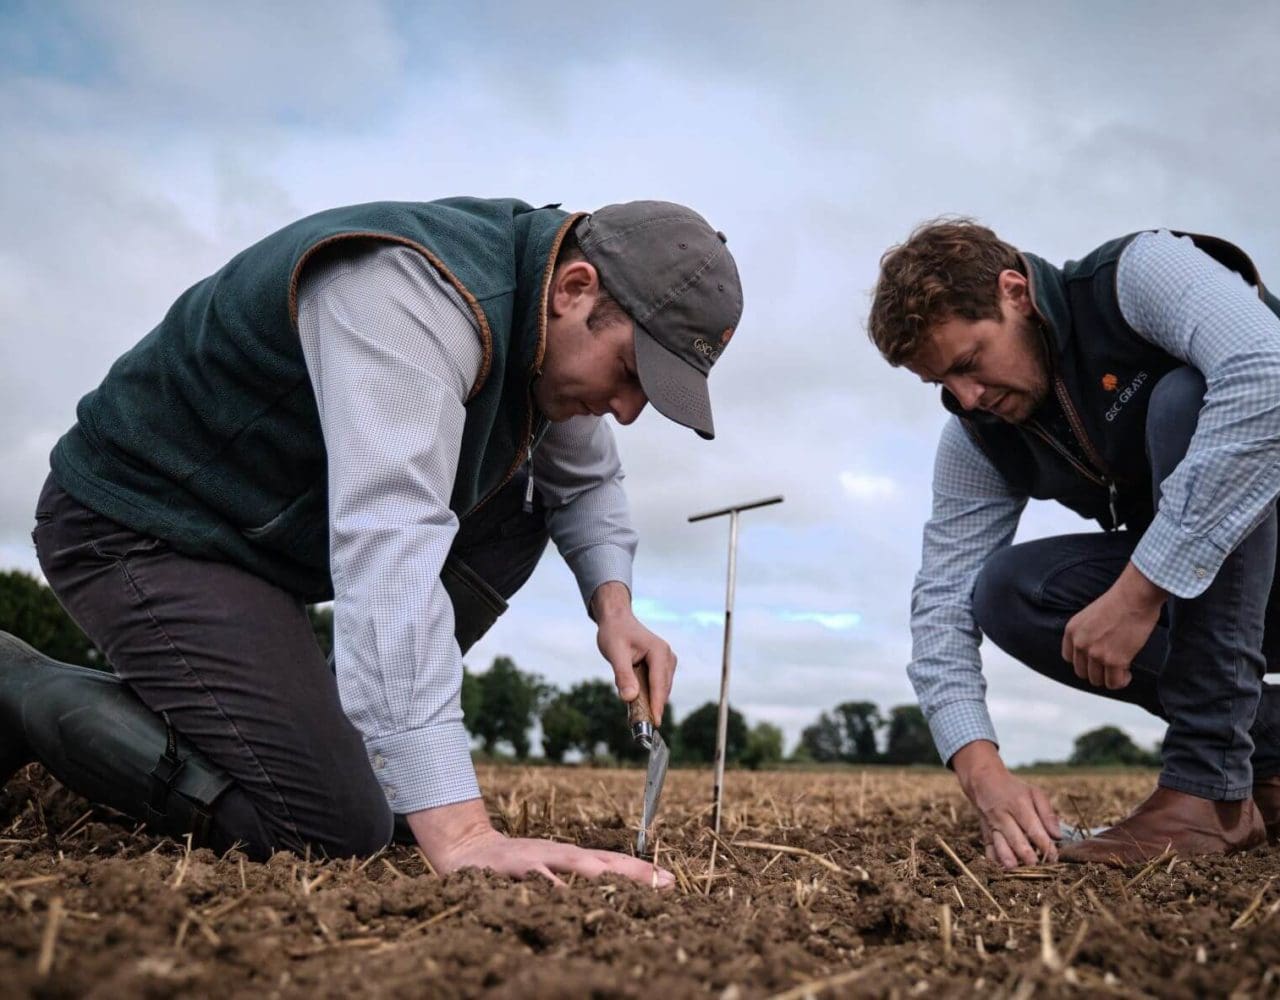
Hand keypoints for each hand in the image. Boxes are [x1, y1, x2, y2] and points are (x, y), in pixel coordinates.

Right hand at [408, 798, 673, 887]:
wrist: (467, 849)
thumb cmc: (515, 867)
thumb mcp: (550, 872)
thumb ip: (577, 883)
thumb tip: (614, 894)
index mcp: (570, 857)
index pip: (613, 863)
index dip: (641, 873)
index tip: (670, 882)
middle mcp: (558, 854)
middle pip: (602, 862)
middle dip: (631, 873)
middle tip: (660, 883)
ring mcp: (535, 859)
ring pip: (571, 865)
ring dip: (595, 874)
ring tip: (619, 884)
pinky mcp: (511, 867)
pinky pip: (533, 877)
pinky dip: (547, 885)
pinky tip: (559, 894)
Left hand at [590, 581, 675, 723]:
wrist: (617, 619)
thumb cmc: (615, 633)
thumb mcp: (615, 653)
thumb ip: (623, 675)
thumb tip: (629, 698)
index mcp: (659, 652)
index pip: (659, 684)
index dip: (657, 704)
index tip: (655, 723)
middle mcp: (667, 656)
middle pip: (662, 688)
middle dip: (653, 706)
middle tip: (640, 725)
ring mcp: (667, 661)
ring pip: (661, 689)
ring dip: (651, 701)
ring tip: (637, 715)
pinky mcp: (662, 665)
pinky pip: (657, 685)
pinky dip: (649, 694)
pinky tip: (638, 701)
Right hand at [953, 741, 1060, 867]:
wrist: (982, 781)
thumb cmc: (1013, 789)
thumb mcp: (1034, 793)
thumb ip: (1047, 814)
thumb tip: (1058, 836)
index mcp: (1018, 804)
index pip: (1033, 827)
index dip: (1043, 844)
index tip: (1054, 857)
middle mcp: (1003, 816)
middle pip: (1015, 837)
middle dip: (1025, 854)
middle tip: (1036, 866)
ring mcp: (992, 825)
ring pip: (999, 844)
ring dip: (1007, 857)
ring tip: (1016, 869)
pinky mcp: (984, 832)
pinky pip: (988, 848)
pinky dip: (993, 859)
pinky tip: (1001, 869)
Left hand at [1062, 561, 1166, 689]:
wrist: (1135, 595)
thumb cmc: (1119, 601)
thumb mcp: (1090, 616)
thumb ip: (1086, 633)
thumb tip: (1093, 652)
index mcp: (1072, 630)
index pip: (1069, 658)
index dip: (1084, 662)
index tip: (1096, 660)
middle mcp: (1080, 643)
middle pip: (1082, 672)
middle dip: (1097, 671)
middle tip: (1111, 666)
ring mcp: (1096, 653)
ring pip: (1097, 680)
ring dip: (1110, 677)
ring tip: (1122, 669)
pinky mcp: (1114, 660)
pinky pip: (1113, 683)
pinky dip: (1121, 681)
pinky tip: (1128, 673)